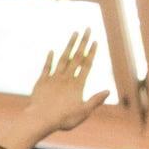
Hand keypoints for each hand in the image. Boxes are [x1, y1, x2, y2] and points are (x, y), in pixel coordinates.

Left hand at [14, 31, 109, 146]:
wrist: (40, 119)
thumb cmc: (63, 119)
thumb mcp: (83, 112)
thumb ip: (95, 101)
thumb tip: (108, 91)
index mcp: (77, 85)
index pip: (86, 65)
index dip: (91, 52)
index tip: (95, 41)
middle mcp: (66, 78)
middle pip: (76, 57)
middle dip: (83, 42)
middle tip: (87, 29)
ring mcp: (53, 78)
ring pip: (63, 58)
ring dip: (69, 45)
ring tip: (74, 34)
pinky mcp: (41, 82)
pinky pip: (46, 67)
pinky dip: (50, 59)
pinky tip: (52, 51)